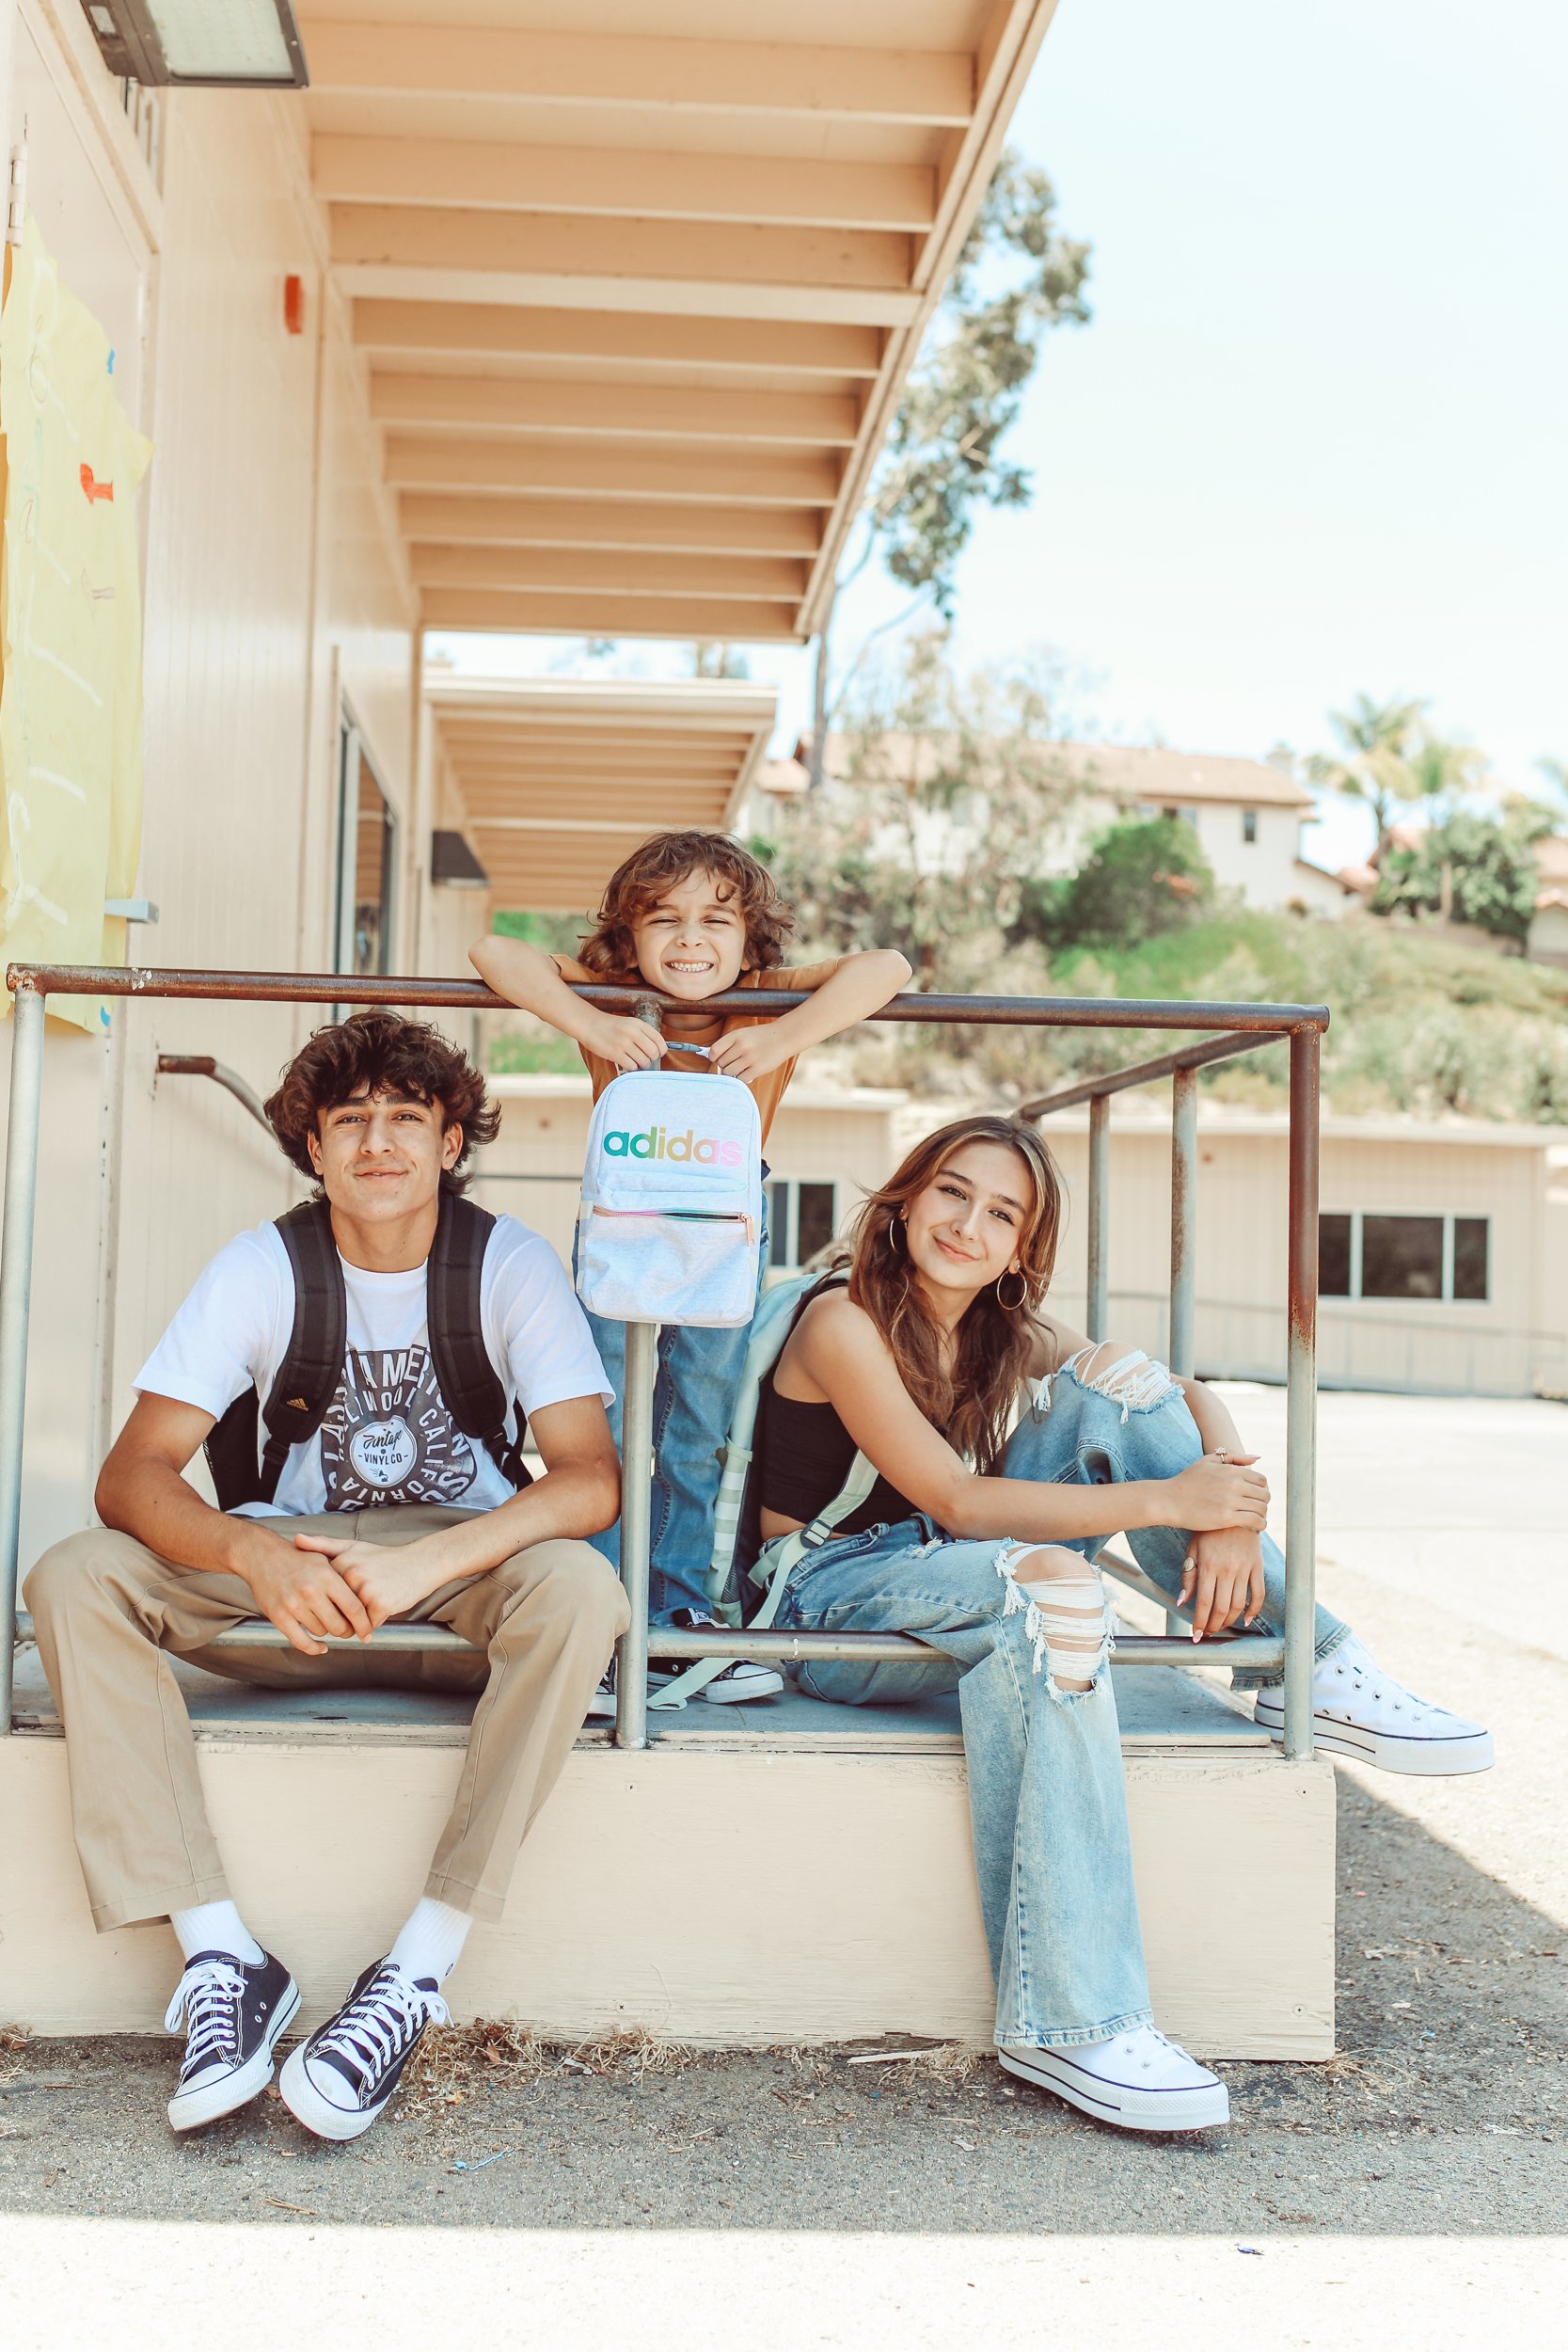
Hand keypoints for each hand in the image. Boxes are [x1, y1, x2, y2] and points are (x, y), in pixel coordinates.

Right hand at [239, 1535, 374, 1655]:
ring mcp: (294, 1605)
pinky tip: (321, 1647)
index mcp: (327, 1576)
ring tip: (326, 1621)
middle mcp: (311, 1591)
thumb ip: (343, 1579)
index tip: (368, 1633)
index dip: (364, 1624)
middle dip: (347, 1631)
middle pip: (339, 1625)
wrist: (263, 1556)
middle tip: (348, 1629)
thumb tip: (366, 1600)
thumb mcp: (325, 1559)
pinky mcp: (279, 1616)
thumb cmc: (298, 1559)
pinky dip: (314, 1648)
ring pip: (321, 1632)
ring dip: (326, 1631)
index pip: (354, 1608)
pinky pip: (301, 1642)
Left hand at [291, 1532, 449, 1630]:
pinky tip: (383, 1610)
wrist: (420, 1563)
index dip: (329, 1601)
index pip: (324, 1594)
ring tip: (369, 1610)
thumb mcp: (353, 1546)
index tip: (335, 1600)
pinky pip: (368, 1626)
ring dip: (358, 1622)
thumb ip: (323, 1545)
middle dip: (342, 1616)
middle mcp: (351, 1575)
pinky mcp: (380, 1604)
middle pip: (335, 1610)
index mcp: (341, 1563)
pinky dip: (374, 1624)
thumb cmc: (384, 1558)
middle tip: (354, 1611)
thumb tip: (295, 1538)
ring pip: (351, 1620)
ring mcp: (365, 1590)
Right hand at [581, 1011, 663, 1073]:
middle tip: (644, 1059)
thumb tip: (657, 1051)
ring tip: (635, 1061)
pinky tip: (626, 1063)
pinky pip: (632, 1066)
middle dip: (651, 1059)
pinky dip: (631, 1068)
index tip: (657, 1054)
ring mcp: (624, 1043)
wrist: (589, 1024)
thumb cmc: (611, 1027)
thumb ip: (643, 1034)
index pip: (659, 1040)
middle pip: (653, 1053)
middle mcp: (633, 1033)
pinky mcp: (615, 1053)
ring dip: (641, 1065)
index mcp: (639, 1024)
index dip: (661, 1050)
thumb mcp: (629, 1024)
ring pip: (644, 1061)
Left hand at [707, 1026, 791, 1084]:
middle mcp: (742, 1046)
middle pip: (721, 1064)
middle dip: (725, 1065)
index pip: (714, 1051)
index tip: (716, 1059)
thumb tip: (712, 1059)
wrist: (784, 1037)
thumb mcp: (743, 1034)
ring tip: (741, 1068)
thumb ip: (729, 1044)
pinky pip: (740, 1079)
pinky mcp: (758, 1069)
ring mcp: (750, 1058)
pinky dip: (742, 1078)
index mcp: (736, 1035)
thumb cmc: (761, 1037)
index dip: (713, 1057)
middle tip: (735, 1062)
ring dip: (732, 1073)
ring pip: (729, 1073)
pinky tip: (748, 1072)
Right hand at [1164, 1450, 1269, 1533]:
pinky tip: (1253, 1529)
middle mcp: (1234, 1484)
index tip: (1254, 1498)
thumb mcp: (1208, 1461)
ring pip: (1262, 1509)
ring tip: (1254, 1521)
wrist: (1169, 1500)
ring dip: (1262, 1516)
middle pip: (1265, 1495)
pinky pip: (1255, 1522)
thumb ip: (1234, 1457)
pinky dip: (1259, 1526)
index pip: (1262, 1480)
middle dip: (1262, 1504)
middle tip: (1254, 1511)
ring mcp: (1231, 1501)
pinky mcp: (1226, 1518)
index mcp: (1232, 1470)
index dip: (1261, 1490)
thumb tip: (1258, 1458)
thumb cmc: (1187, 1481)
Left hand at [1178, 1526, 1266, 1640]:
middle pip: (1221, 1607)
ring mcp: (1244, 1569)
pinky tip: (1246, 1620)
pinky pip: (1258, 1593)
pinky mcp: (1257, 1566)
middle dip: (1213, 1625)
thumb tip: (1181, 1602)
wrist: (1233, 1511)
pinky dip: (1254, 1610)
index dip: (1200, 1622)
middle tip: (1208, 1633)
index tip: (1196, 1635)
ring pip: (1239, 1605)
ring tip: (1220, 1627)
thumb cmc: (1208, 1532)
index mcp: (1208, 1566)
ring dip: (1229, 1621)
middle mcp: (1227, 1569)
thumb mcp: (1192, 1550)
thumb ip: (1188, 1577)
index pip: (1203, 1602)